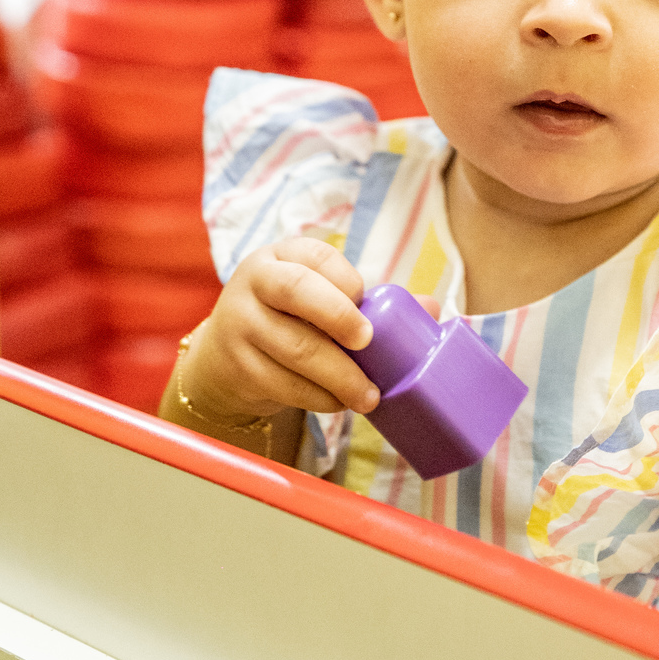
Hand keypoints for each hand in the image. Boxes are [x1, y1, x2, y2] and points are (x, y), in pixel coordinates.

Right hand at [182, 237, 381, 423]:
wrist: (226, 355)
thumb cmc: (291, 320)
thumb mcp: (322, 299)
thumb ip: (373, 303)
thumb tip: (432, 310)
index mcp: (282, 256)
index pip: (317, 256)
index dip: (346, 280)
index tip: (367, 301)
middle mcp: (256, 282)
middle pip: (297, 292)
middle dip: (339, 316)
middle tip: (368, 342)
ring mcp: (240, 324)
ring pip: (294, 348)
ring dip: (339, 376)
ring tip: (369, 395)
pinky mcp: (236, 365)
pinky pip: (283, 384)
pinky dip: (318, 398)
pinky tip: (338, 402)